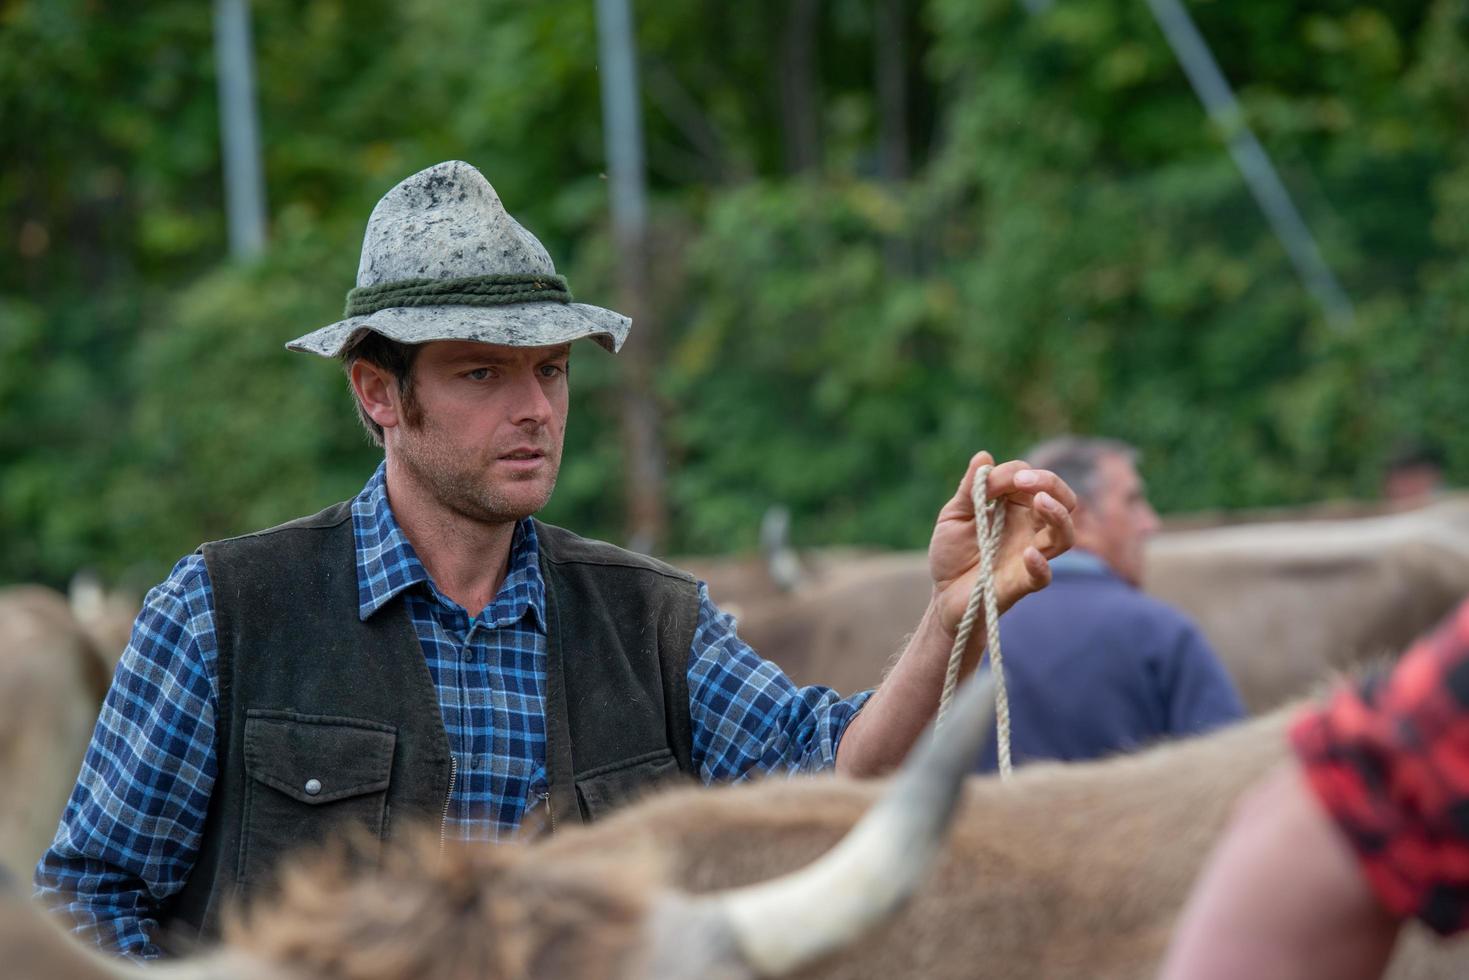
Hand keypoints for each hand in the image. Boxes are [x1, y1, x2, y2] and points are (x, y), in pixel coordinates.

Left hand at [928, 451, 1076, 635]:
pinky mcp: (1022, 583)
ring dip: (1058, 515)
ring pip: (1065, 535)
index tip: (991, 479)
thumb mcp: (954, 516)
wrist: (943, 595)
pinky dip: (1040, 565)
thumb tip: (984, 456)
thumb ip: (970, 489)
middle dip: (1051, 484)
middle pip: (1064, 500)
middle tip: (1027, 481)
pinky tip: (1029, 553)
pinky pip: (1043, 576)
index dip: (1016, 473)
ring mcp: (1030, 555)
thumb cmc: (952, 553)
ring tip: (1041, 502)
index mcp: (1015, 507)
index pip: (1030, 479)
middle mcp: (1030, 528)